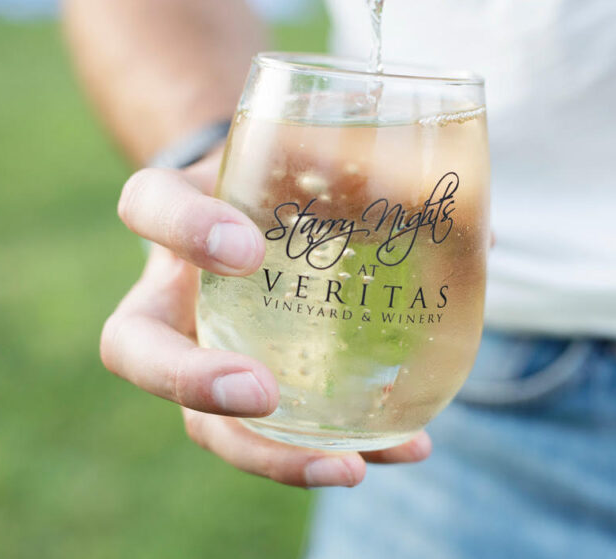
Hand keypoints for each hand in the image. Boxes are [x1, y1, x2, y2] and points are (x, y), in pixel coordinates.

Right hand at [103, 153, 431, 486]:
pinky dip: (331, 449)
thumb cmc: (288, 172)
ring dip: (272, 452)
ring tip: (349, 465)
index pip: (147, 206)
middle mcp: (173, 288)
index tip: (247, 249)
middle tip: (260, 393)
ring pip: (199, 422)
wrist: (262, 197)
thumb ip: (382, 171)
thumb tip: (481, 235)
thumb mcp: (316, 150)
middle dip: (190, 380)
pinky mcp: (245, 389)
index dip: (181, 228)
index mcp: (181, 208)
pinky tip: (403, 447)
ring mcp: (203, 346)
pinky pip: (272, 435)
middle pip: (134, 348)